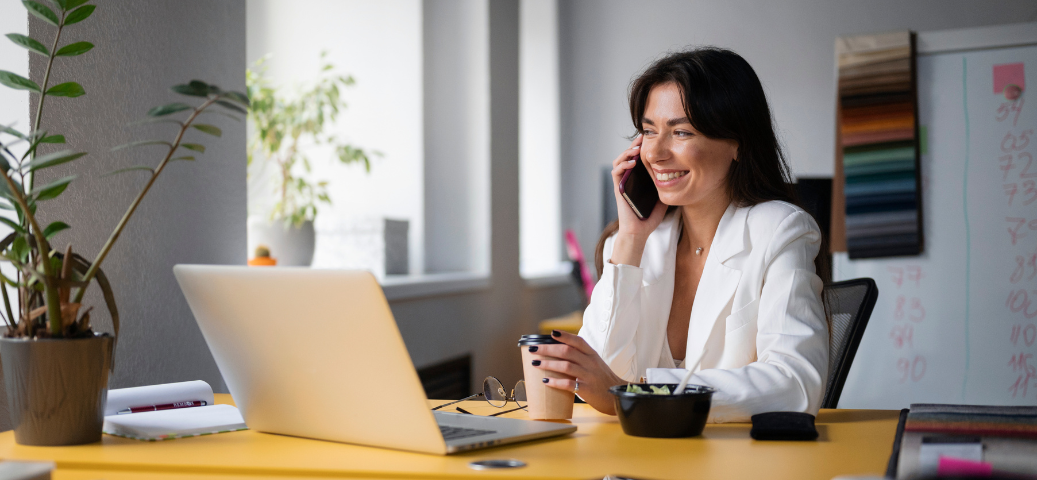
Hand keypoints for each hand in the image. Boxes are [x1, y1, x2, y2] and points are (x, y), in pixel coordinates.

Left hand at [532, 330, 625, 414]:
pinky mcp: (587, 389)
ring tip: (536, 363)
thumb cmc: (604, 379)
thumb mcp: (596, 363)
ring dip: (548, 364)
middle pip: (566, 351)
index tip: (551, 333)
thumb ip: (582, 357)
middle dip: (548, 349)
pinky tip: (545, 381)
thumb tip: (560, 352)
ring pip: (565, 366)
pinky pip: (568, 384)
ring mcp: (589, 376)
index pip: (578, 341)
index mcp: (592, 355)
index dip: (564, 336)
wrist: (618, 395)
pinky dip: (555, 382)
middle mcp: (590, 363)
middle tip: (533, 349)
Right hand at [610, 135, 667, 266]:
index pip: (638, 158)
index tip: (652, 139)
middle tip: (643, 137)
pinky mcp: (617, 188)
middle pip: (628, 155)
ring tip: (637, 148)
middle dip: (635, 145)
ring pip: (620, 160)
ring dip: (628, 152)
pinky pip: (616, 172)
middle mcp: (629, 179)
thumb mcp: (663, 197)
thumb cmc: (649, 217)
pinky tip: (633, 162)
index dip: (643, 147)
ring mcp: (622, 183)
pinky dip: (623, 164)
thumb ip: (666, 186)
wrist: (639, 231)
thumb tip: (678, 177)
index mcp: (638, 179)